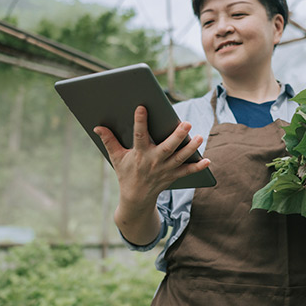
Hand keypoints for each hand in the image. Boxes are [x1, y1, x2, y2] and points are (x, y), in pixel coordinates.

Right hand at [93, 105, 209, 208]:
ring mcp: (165, 170)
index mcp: (139, 154)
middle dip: (177, 136)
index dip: (140, 121)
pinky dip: (198, 167)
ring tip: (199, 136)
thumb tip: (97, 126)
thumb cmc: (126, 173)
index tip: (141, 107)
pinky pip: (188, 172)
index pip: (139, 135)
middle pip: (167, 147)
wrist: (136, 198)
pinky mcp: (174, 176)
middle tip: (186, 123)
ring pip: (180, 158)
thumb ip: (108, 141)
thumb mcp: (116, 157)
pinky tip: (208, 160)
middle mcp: (154, 161)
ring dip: (191, 148)